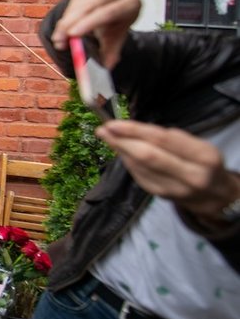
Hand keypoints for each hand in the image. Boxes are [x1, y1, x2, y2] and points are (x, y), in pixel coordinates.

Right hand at [50, 0, 141, 68]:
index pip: (109, 12)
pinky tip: (62, 30)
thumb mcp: (117, 38)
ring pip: (78, 5)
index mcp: (130, 3)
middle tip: (59, 40)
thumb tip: (106, 67)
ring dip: (65, 22)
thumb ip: (111, 53)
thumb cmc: (117, 25)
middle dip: (71, 23)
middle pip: (91, 6)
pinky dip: (65, 18)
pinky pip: (72, 3)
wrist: (115, 9)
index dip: (89, 23)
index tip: (72, 35)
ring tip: (58, 40)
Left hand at [96, 119, 239, 224]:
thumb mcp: (198, 144)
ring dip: (120, 150)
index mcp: (204, 157)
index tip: (114, 123)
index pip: (163, 139)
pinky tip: (121, 151)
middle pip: (147, 155)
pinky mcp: (160, 195)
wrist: (215, 195)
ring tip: (107, 137)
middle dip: (121, 141)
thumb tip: (132, 128)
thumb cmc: (203, 162)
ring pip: (139, 166)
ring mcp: (174, 189)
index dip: (135, 130)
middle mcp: (191, 175)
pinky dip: (127, 161)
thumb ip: (169, 137)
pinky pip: (137, 175)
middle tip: (103, 130)